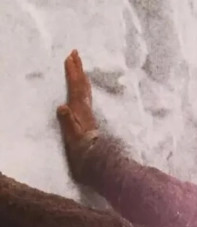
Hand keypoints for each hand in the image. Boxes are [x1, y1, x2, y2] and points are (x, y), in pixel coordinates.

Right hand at [56, 50, 98, 179]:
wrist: (101, 169)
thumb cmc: (85, 156)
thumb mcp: (74, 140)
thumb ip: (68, 124)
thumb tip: (62, 107)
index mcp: (81, 113)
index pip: (76, 89)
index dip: (73, 73)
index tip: (71, 57)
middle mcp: (86, 112)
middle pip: (82, 88)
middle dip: (78, 70)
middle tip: (76, 54)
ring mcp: (89, 118)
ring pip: (85, 94)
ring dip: (81, 79)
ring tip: (79, 69)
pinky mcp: (90, 125)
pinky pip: (86, 102)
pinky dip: (84, 92)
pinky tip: (84, 94)